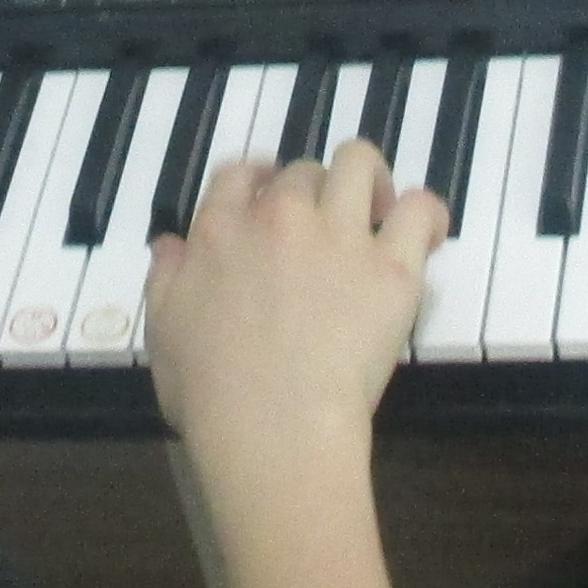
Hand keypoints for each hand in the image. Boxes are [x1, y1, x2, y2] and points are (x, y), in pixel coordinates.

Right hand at [145, 140, 444, 464]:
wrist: (271, 425)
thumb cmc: (210, 393)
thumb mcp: (163, 330)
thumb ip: (165, 278)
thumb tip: (171, 244)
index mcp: (220, 230)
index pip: (240, 173)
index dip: (260, 179)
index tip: (272, 198)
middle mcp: (280, 216)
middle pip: (303, 171)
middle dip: (313, 193)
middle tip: (323, 231)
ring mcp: (339, 235)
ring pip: (359, 163)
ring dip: (368, 181)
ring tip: (376, 213)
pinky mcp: (391, 266)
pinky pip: (419, 209)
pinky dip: (424, 214)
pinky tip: (423, 235)